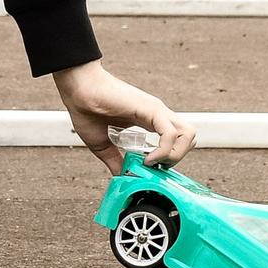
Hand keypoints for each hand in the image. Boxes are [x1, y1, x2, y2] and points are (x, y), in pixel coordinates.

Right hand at [54, 60, 193, 173]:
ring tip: (153, 162)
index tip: (149, 170)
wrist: (78, 90)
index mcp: (149, 121)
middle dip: (177, 158)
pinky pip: (170, 134)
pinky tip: (147, 158)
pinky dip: (164, 151)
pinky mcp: (151, 109)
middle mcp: (158, 115)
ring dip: (175, 155)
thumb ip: (115, 160)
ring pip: (188, 135)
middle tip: (154, 166)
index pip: (177, 141)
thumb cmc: (86, 110)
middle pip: (189, 138)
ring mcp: (157, 111)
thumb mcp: (103, 144)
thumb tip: (122, 177)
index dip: (168, 159)